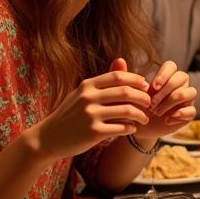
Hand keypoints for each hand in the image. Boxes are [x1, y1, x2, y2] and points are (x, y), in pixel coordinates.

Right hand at [33, 64, 152, 160]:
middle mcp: (88, 98)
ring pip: (127, 111)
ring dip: (141, 115)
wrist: (49, 138)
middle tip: (150, 102)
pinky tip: (132, 129)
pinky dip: (131, 128)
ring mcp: (90, 115)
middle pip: (126, 92)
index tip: (146, 85)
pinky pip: (121, 128)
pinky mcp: (93, 132)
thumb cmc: (70, 114)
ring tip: (145, 118)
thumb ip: (103, 81)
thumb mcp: (82, 93)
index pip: (118, 76)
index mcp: (87, 85)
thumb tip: (123, 60)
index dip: (136, 79)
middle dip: (143, 97)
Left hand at [129, 58, 197, 138]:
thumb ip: (123, 76)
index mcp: (166, 76)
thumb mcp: (128, 93)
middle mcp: (179, 85)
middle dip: (167, 90)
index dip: (164, 74)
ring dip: (173, 102)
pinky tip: (166, 120)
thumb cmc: (135, 106)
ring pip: (190, 92)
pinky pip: (192, 110)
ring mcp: (186, 99)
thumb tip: (119, 59)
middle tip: (152, 104)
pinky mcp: (188, 113)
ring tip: (157, 112)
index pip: (172, 65)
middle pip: (183, 77)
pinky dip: (179, 114)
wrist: (139, 127)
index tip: (153, 87)